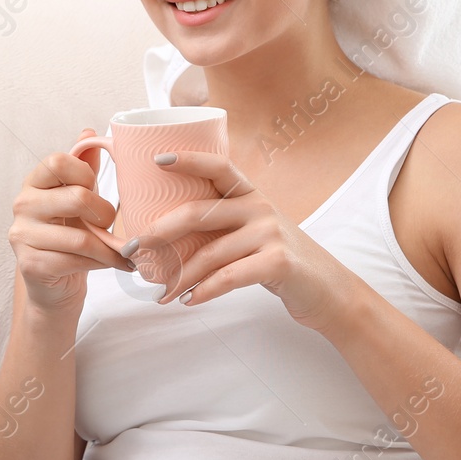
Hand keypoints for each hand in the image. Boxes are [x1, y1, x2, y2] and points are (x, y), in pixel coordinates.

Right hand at [8, 128, 134, 315]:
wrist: (55, 282)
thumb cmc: (69, 235)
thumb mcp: (77, 198)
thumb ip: (83, 167)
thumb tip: (90, 131)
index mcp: (34, 182)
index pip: (58, 162)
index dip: (86, 173)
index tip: (96, 188)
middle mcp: (22, 205)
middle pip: (76, 198)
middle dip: (104, 213)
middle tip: (113, 224)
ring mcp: (22, 235)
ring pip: (80, 237)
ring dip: (108, 247)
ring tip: (122, 250)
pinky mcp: (30, 264)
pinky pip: (75, 261)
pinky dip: (101, 263)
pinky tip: (111, 263)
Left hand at [130, 150, 369, 333]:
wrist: (329, 291)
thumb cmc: (280, 261)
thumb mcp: (255, 232)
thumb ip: (223, 226)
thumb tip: (164, 236)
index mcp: (251, 195)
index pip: (219, 166)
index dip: (188, 159)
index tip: (156, 159)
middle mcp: (260, 208)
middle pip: (198, 213)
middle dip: (158, 232)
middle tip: (131, 251)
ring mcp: (271, 233)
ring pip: (209, 253)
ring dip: (178, 277)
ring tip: (159, 293)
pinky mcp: (279, 262)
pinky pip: (229, 277)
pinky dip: (204, 291)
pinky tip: (189, 301)